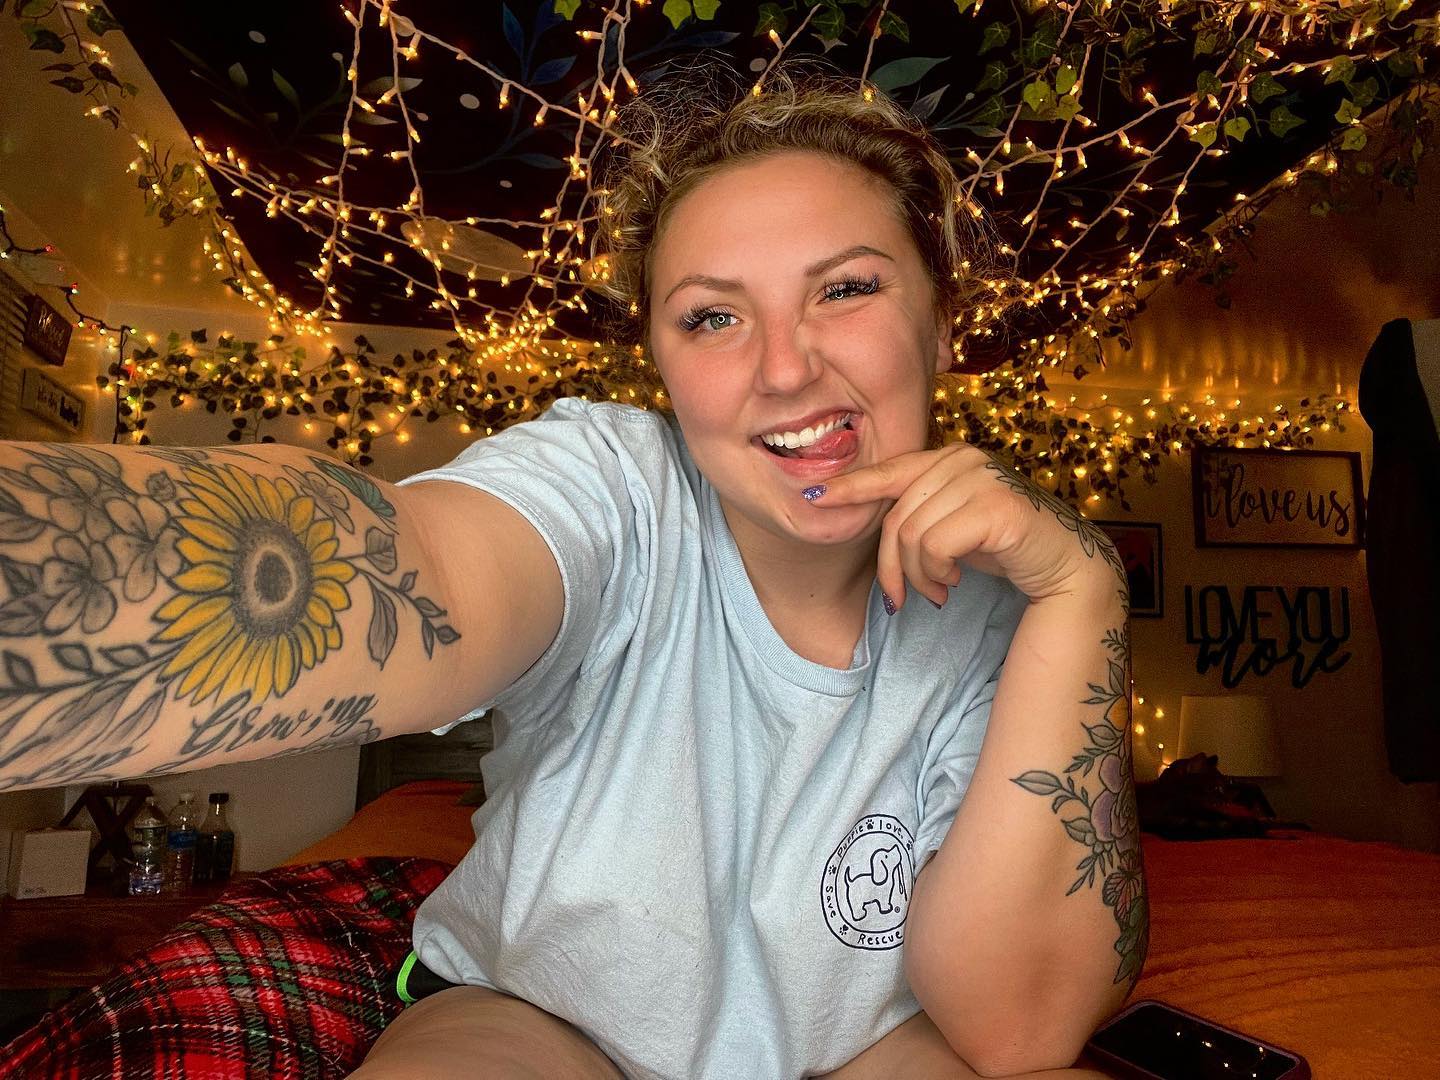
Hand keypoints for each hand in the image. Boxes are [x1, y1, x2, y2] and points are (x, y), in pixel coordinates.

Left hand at [810, 445, 1127, 611]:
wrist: (1062, 566)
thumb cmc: (1000, 547)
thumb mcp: (948, 524)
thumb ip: (913, 511)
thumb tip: (848, 511)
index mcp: (948, 457)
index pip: (890, 471)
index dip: (851, 488)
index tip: (814, 500)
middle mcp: (964, 459)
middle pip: (895, 516)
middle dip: (892, 566)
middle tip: (906, 596)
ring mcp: (983, 479)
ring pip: (912, 535)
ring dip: (918, 576)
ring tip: (938, 589)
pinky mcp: (997, 507)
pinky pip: (935, 545)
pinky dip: (937, 573)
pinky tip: (955, 582)